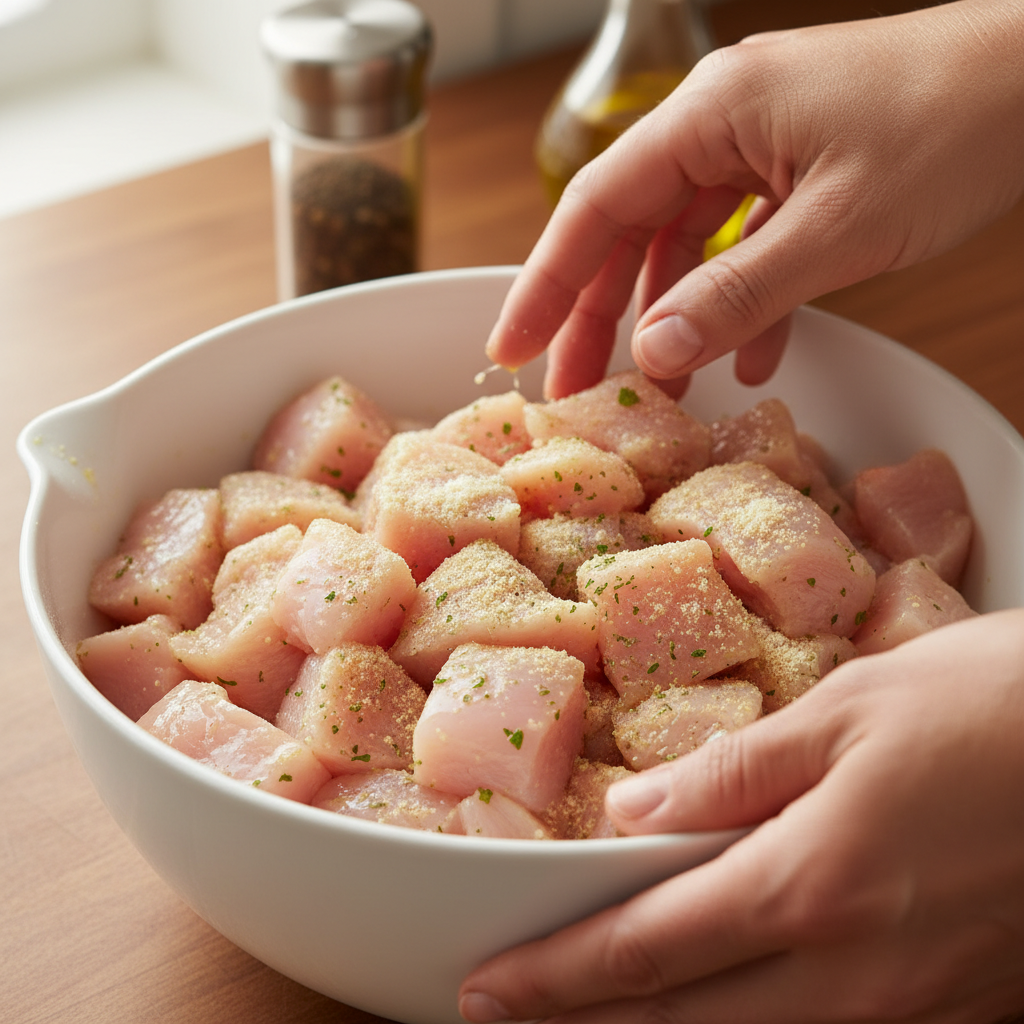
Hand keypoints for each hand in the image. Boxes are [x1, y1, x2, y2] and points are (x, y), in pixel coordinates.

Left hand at [458, 609, 1023, 1022]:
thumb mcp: (849, 711)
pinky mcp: (962, 1009)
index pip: (650, 947)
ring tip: (597, 1018)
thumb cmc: (995, 707)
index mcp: (814, 883)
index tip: (489, 987)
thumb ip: (733, 772)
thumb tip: (637, 813)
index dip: (560, 974)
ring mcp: (916, 1005)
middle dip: (586, 1023)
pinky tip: (726, 1006)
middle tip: (507, 1014)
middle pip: (688, 1019)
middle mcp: (859, 970)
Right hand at [486, 0, 1023, 398]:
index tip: (512, 347)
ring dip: (668, 318)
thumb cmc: (958, 126)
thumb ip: (738, 293)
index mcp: (711, 114)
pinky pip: (742, 246)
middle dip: (598, 314)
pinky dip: (738, 304)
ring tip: (654, 389)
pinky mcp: (798, 174)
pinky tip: (746, 358)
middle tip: (575, 389)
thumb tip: (656, 353)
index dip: (544, 283)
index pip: (595, 205)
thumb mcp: (837, 228)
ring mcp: (760, 147)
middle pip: (627, 229)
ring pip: (681, 244)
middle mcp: (720, 124)